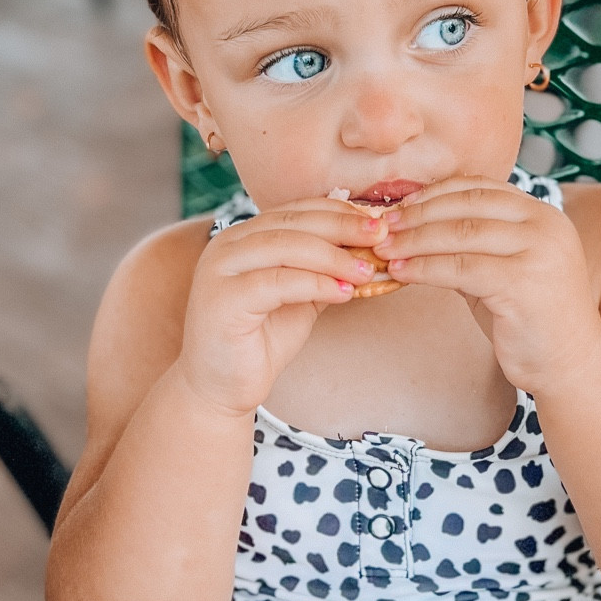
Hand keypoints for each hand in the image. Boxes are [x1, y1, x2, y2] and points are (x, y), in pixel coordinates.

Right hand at [177, 198, 391, 416]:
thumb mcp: (301, 298)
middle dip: (342, 228)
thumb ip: (323, 271)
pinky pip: (277, 282)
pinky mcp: (221, 298)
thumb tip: (368, 250)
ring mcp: (219, 269)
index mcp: (244, 237)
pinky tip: (343, 293)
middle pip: (293, 224)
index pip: (296, 211)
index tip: (378, 223)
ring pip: (286, 247)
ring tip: (367, 270)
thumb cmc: (260, 342)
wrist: (222, 388)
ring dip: (333, 257)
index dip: (339, 213)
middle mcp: (227, 245)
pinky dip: (315, 284)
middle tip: (381, 236)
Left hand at [381, 178, 600, 391]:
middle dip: (418, 214)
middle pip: (467, 204)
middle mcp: (544, 225)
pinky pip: (461, 268)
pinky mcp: (523, 283)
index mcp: (541, 214)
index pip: (479, 187)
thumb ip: (469, 246)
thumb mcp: (500, 270)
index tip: (400, 206)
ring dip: (414, 240)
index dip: (434, 193)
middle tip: (382, 226)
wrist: (569, 364)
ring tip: (383, 249)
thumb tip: (412, 230)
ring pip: (461, 233)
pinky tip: (401, 273)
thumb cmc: (530, 319)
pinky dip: (424, 268)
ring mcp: (538, 252)